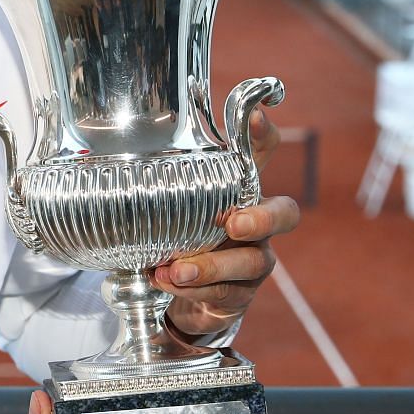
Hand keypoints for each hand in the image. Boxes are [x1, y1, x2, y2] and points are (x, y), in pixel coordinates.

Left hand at [153, 113, 300, 335]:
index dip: (263, 135)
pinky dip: (194, 289)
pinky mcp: (241, 293)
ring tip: (176, 270)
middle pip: (284, 213)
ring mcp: (253, 259)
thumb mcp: (168, 206)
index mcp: (240, 191)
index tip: (256, 116)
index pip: (261, 155)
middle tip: (233, 225)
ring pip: (252, 261)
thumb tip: (129, 148)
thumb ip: (158, 184)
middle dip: (262, 218)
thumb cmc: (182, 238)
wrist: (182, 297)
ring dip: (212, 266)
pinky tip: (167, 283)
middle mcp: (257, 222)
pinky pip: (226, 292)